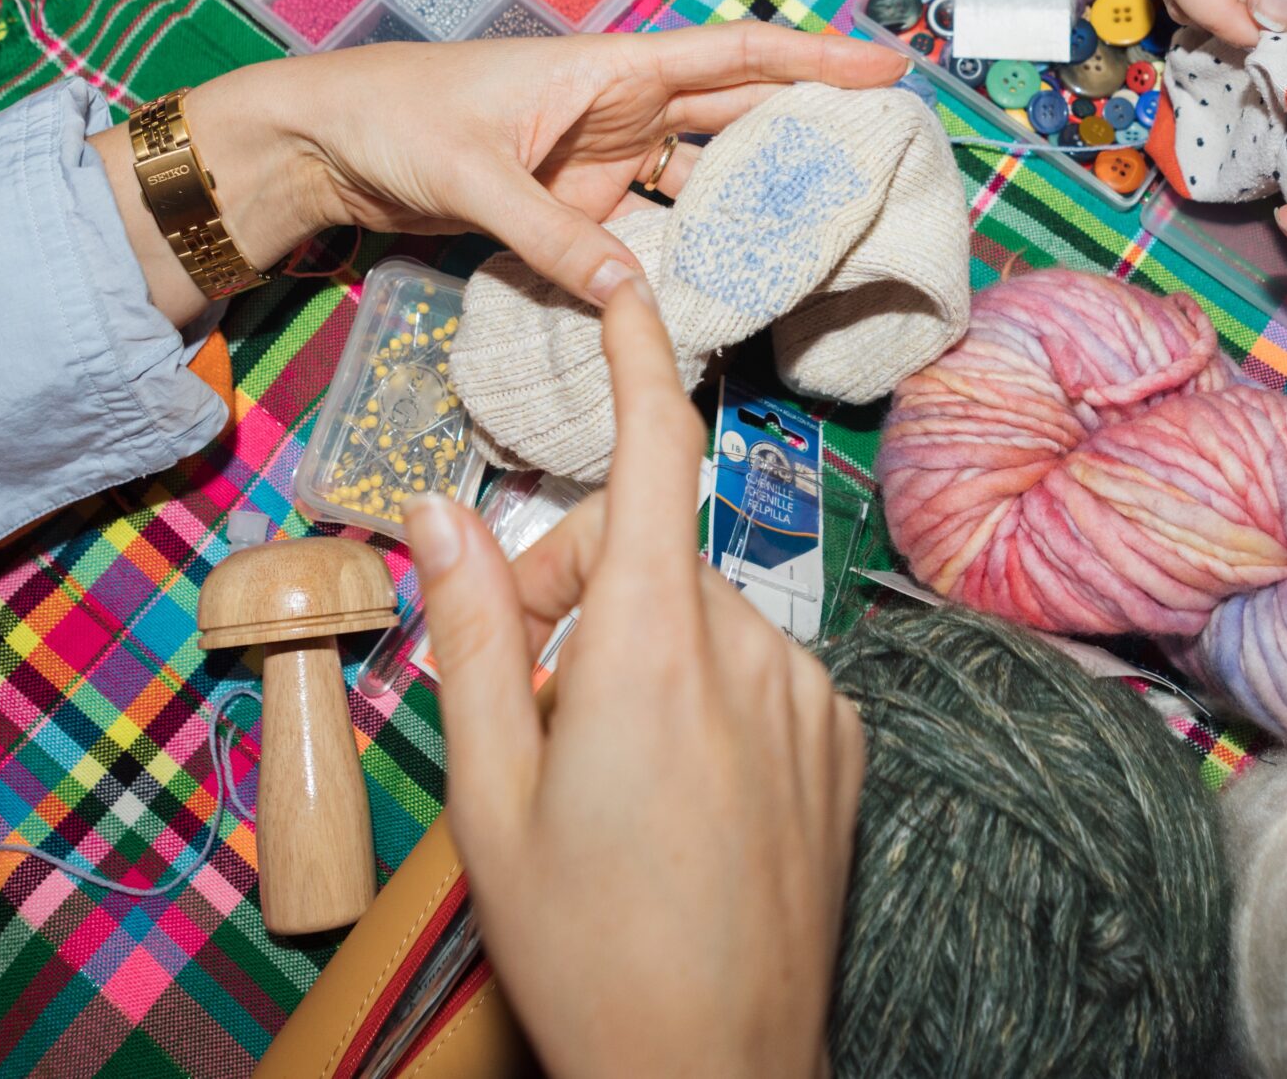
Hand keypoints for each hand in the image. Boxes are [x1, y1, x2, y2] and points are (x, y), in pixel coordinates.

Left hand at [95, 24, 904, 326]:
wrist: (322, 144)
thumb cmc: (390, 119)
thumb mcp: (472, 177)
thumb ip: (552, 238)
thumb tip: (630, 293)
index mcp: (610, 68)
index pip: (734, 55)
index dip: (815, 57)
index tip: (890, 65)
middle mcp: (621, 108)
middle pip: (739, 114)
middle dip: (812, 128)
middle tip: (890, 160)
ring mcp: (604, 159)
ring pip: (706, 176)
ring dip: (759, 200)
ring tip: (829, 233)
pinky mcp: (577, 205)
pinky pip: (654, 228)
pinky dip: (691, 254)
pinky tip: (730, 286)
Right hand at [405, 282, 864, 1078]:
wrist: (714, 1072)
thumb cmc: (583, 947)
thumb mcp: (490, 793)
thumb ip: (473, 634)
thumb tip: (440, 512)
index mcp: (653, 648)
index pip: (654, 454)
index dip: (636, 357)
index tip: (624, 285)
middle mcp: (752, 648)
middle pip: (649, 552)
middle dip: (574, 593)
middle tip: (521, 703)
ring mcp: (812, 698)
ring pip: (701, 616)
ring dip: (640, 654)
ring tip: (597, 775)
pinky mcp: (846, 743)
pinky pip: (760, 670)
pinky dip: (707, 698)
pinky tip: (673, 796)